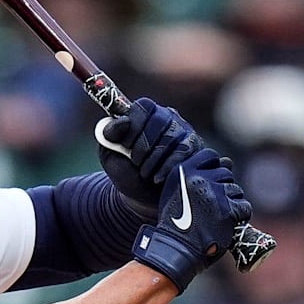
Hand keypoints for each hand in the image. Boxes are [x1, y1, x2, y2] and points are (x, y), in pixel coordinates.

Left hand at [97, 97, 203, 216]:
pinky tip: (157, 177)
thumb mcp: (110, 153)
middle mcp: (166, 116)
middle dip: (144, 144)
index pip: (143, 106)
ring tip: (144, 172)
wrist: (142, 197)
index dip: (134, 126)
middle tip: (135, 161)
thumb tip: (124, 121)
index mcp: (143, 114)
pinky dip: (167, 166)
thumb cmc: (126, 170)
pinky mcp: (194, 147)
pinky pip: (183, 151)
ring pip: (171, 136)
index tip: (125, 145)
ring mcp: (182, 130)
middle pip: (159, 119)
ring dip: (154, 158)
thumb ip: (110, 135)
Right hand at [132, 148, 251, 292]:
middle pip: (225, 173)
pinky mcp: (227, 210)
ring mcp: (213, 194)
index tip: (208, 185)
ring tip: (215, 218)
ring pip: (235, 190)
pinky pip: (244, 207)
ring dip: (230, 203)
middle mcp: (197, 178)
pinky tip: (226, 225)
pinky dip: (239, 217)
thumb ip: (197, 175)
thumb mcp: (177, 192)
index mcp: (182, 171)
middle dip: (222, 189)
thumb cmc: (177, 222)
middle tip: (211, 207)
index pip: (210, 156)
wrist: (176, 249)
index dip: (214, 169)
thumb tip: (228, 161)